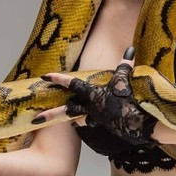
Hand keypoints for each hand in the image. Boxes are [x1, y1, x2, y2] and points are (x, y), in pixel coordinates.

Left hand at [36, 47, 156, 145]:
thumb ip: (124, 66)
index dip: (58, 79)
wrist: (141, 125)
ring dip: (69, 117)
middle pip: (67, 110)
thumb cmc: (131, 102)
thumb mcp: (126, 81)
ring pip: (78, 117)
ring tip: (59, 119)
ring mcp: (97, 118)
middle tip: (34, 119)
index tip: (44, 76)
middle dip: (50, 115)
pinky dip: (86, 120)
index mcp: (93, 95)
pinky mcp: (104, 125)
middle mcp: (91, 108)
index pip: (72, 84)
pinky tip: (84, 121)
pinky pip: (91, 122)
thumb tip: (129, 50)